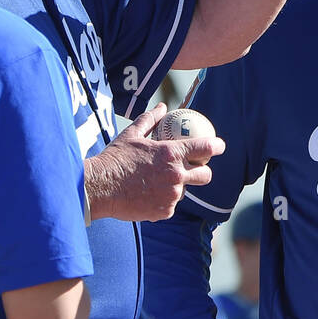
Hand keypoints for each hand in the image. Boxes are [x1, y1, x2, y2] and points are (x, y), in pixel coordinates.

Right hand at [85, 103, 222, 222]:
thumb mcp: (131, 134)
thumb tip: (163, 107)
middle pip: (205, 175)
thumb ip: (150, 119)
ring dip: (176, 186)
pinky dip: (162, 200)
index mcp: (171, 154)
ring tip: (158, 182)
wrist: (98, 188)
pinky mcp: (164, 211)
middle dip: (204, 171)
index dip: (217, 146)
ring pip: (184, 190)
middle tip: (196, 169)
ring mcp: (171, 195)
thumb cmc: (114, 158)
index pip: (205, 148)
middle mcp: (176, 175)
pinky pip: (170, 205)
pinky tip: (147, 195)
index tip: (219, 145)